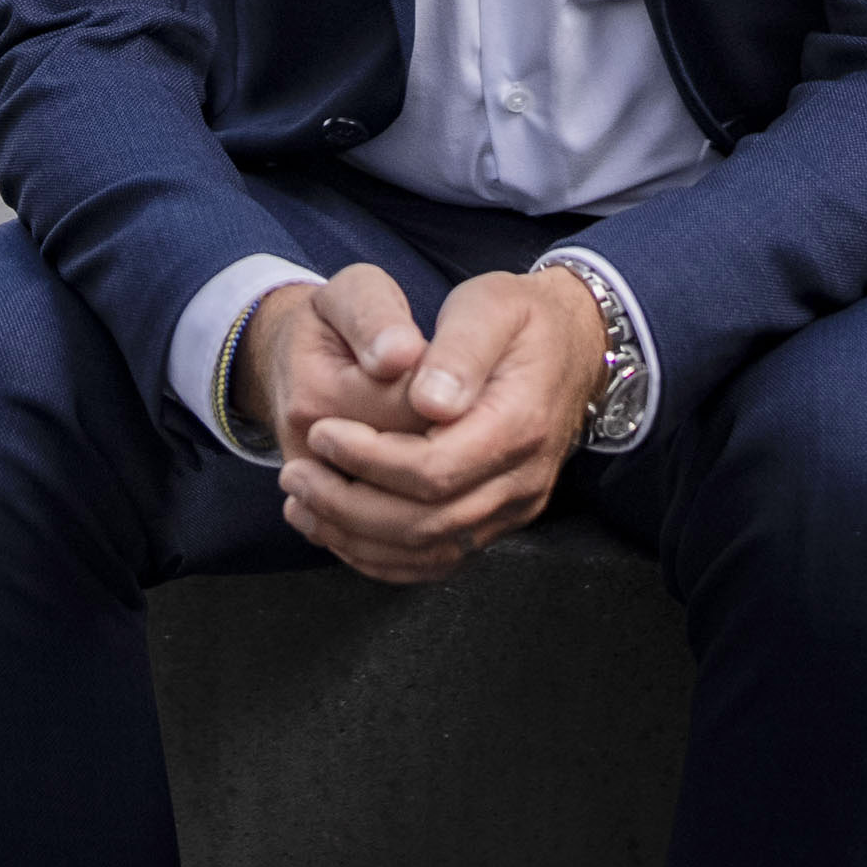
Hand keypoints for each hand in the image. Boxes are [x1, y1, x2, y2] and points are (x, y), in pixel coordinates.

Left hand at [266, 266, 605, 588]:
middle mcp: (522, 479)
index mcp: (518, 425)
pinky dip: (383, 556)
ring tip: (301, 505)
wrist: (571, 345)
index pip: (434, 468)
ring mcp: (514, 508)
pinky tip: (338, 532)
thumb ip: (459, 350)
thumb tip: (429, 402)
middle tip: (295, 475)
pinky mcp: (499, 520)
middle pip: (427, 522)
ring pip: (430, 551)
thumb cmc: (519, 318)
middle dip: (349, 505)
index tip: (320, 433)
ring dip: (357, 537)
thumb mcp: (489, 306)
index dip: (369, 459)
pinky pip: (440, 560)